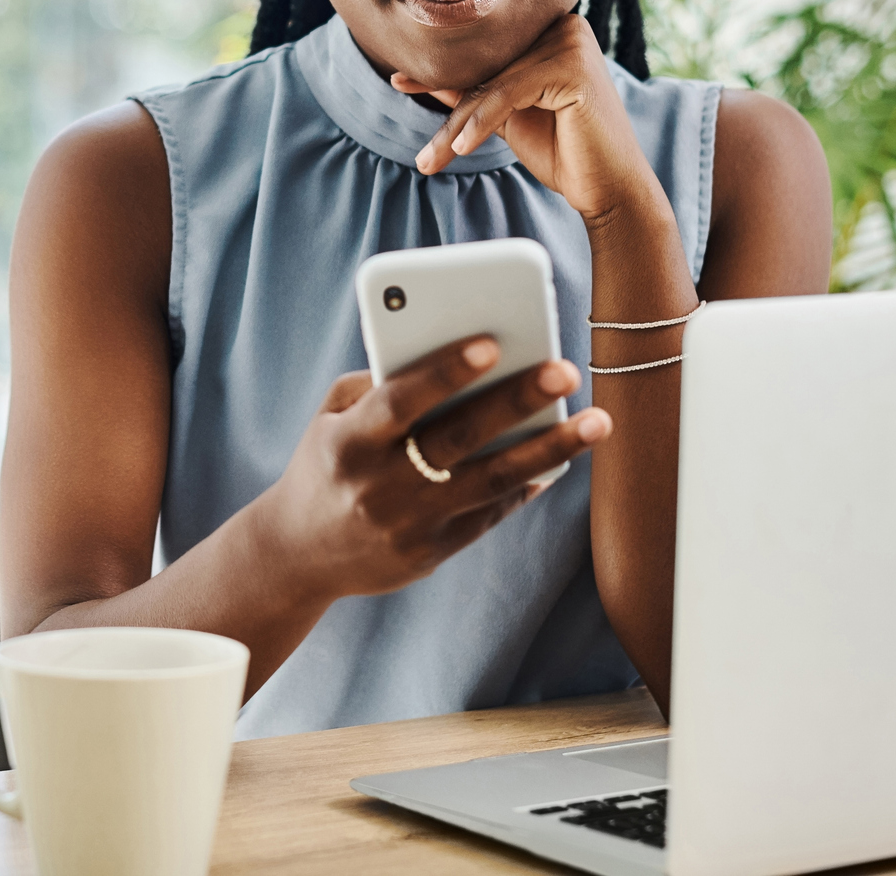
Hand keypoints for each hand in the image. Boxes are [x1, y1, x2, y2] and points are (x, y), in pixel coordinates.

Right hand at [250, 336, 612, 601]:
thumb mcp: (331, 418)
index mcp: (348, 443)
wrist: (298, 553)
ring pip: (490, 482)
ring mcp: (408, 524)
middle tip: (565, 368)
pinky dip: (526, 485)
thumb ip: (380, 384)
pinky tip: (560, 459)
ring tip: (597, 421)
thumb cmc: (326, 463)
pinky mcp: (431, 553)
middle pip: (458, 439)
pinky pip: (489, 514)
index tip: (490, 342)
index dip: (444, 372)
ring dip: (549, 450)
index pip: (400, 401)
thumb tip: (460, 359)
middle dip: (515, 401)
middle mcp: (378, 486)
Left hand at [392, 13, 661, 225]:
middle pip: (486, 66)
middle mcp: (563, 25)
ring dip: (456, 125)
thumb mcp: (506, 115)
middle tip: (417, 141)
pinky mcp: (573, 66)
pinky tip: (460, 149)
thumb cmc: (563, 150)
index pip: (486, 50)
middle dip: (446, 104)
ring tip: (430, 160)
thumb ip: (471, 91)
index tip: (400, 82)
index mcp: (550, 28)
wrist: (607, 188)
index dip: (442, 71)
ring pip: (493, 82)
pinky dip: (479, 122)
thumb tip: (418, 75)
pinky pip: (508, 93)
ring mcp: (572, 41)